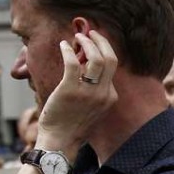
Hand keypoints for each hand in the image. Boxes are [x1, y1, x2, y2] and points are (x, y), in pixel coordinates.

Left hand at [37, 30, 118, 155]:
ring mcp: (88, 92)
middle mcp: (103, 94)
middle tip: (90, 33)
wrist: (61, 141)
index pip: (112, 68)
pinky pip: (72, 62)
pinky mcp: (70, 90)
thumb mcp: (92, 108)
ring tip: (77, 37)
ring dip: (86, 42)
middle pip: (110, 59)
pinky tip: (63, 46)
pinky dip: (68, 50)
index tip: (94, 42)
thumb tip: (84, 66)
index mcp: (110, 97)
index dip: (103, 50)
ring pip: (96, 58)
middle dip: (101, 41)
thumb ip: (94, 90)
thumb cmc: (72, 125)